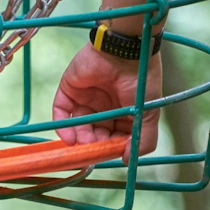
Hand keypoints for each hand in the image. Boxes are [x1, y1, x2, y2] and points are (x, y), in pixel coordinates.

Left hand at [52, 42, 161, 163]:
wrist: (125, 50)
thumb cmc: (141, 80)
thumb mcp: (149, 114)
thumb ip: (143, 139)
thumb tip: (127, 160)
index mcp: (125, 112)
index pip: (114, 138)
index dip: (110, 148)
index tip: (108, 156)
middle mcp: (105, 107)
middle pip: (95, 134)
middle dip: (93, 144)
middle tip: (92, 150)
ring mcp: (86, 98)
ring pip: (78, 126)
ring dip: (79, 138)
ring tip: (82, 143)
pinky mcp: (69, 89)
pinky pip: (61, 112)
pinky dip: (62, 126)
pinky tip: (69, 137)